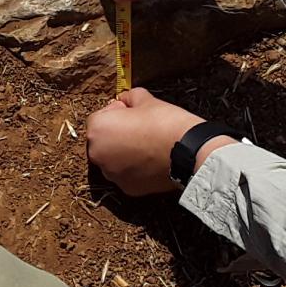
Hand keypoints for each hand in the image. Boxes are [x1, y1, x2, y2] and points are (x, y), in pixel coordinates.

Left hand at [85, 88, 234, 195]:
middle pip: (103, 140)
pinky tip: (151, 160)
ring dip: (124, 152)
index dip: (117, 112)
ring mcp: (111, 174)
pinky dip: (134, 168)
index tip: (132, 113)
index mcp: (97, 130)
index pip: (99, 117)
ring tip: (147, 145)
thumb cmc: (165, 123)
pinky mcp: (127, 188)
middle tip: (139, 129)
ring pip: (113, 159)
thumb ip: (129, 98)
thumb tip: (125, 100)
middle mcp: (97, 154)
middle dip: (117, 134)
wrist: (188, 151)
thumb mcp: (145, 100)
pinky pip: (126, 174)